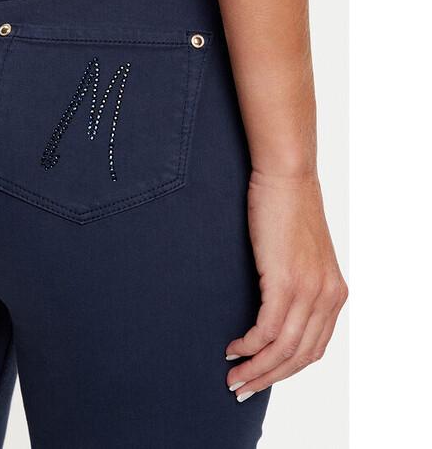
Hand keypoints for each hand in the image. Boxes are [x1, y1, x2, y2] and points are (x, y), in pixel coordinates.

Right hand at [225, 170, 347, 401]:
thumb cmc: (285, 210)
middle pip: (300, 357)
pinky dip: (249, 345)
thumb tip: (269, 309)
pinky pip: (268, 329)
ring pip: (284, 349)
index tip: (260, 378)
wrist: (286, 177)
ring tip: (233, 376)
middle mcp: (328, 297)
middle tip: (241, 388)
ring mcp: (310, 291)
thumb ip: (293, 285)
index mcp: (334, 294)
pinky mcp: (287, 281)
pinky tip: (233, 347)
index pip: (313, 349)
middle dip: (269, 379)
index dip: (285, 371)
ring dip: (257, 369)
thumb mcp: (297, 255)